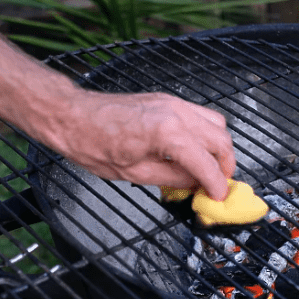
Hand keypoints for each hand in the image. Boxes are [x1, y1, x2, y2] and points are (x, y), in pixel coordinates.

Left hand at [32, 91, 236, 201]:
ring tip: (210, 169)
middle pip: (220, 140)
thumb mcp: (135, 173)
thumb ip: (173, 179)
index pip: (206, 162)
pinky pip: (201, 115)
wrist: (73, 116)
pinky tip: (196, 151)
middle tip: (218, 186)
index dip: (217, 184)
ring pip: (217, 123)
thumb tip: (195, 184)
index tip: (219, 197)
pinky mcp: (168, 100)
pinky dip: (207, 134)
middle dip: (225, 166)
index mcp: (167, 132)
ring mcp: (173, 102)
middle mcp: (175, 112)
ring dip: (219, 148)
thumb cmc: (93, 143)